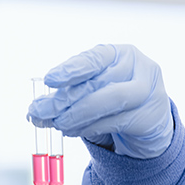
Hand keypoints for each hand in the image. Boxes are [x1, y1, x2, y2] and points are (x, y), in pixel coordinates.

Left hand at [27, 44, 173, 159]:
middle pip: (98, 82)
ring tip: (57, 123)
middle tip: (40, 111)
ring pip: (108, 101)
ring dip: (76, 115)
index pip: (95, 58)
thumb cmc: (115, 101)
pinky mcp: (149, 117)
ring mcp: (147, 92)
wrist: (149, 122)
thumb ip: (70, 94)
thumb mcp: (95, 88)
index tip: (50, 79)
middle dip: (65, 98)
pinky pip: (114, 122)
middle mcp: (138, 68)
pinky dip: (89, 128)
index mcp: (121, 54)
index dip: (72, 68)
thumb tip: (36, 111)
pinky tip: (73, 130)